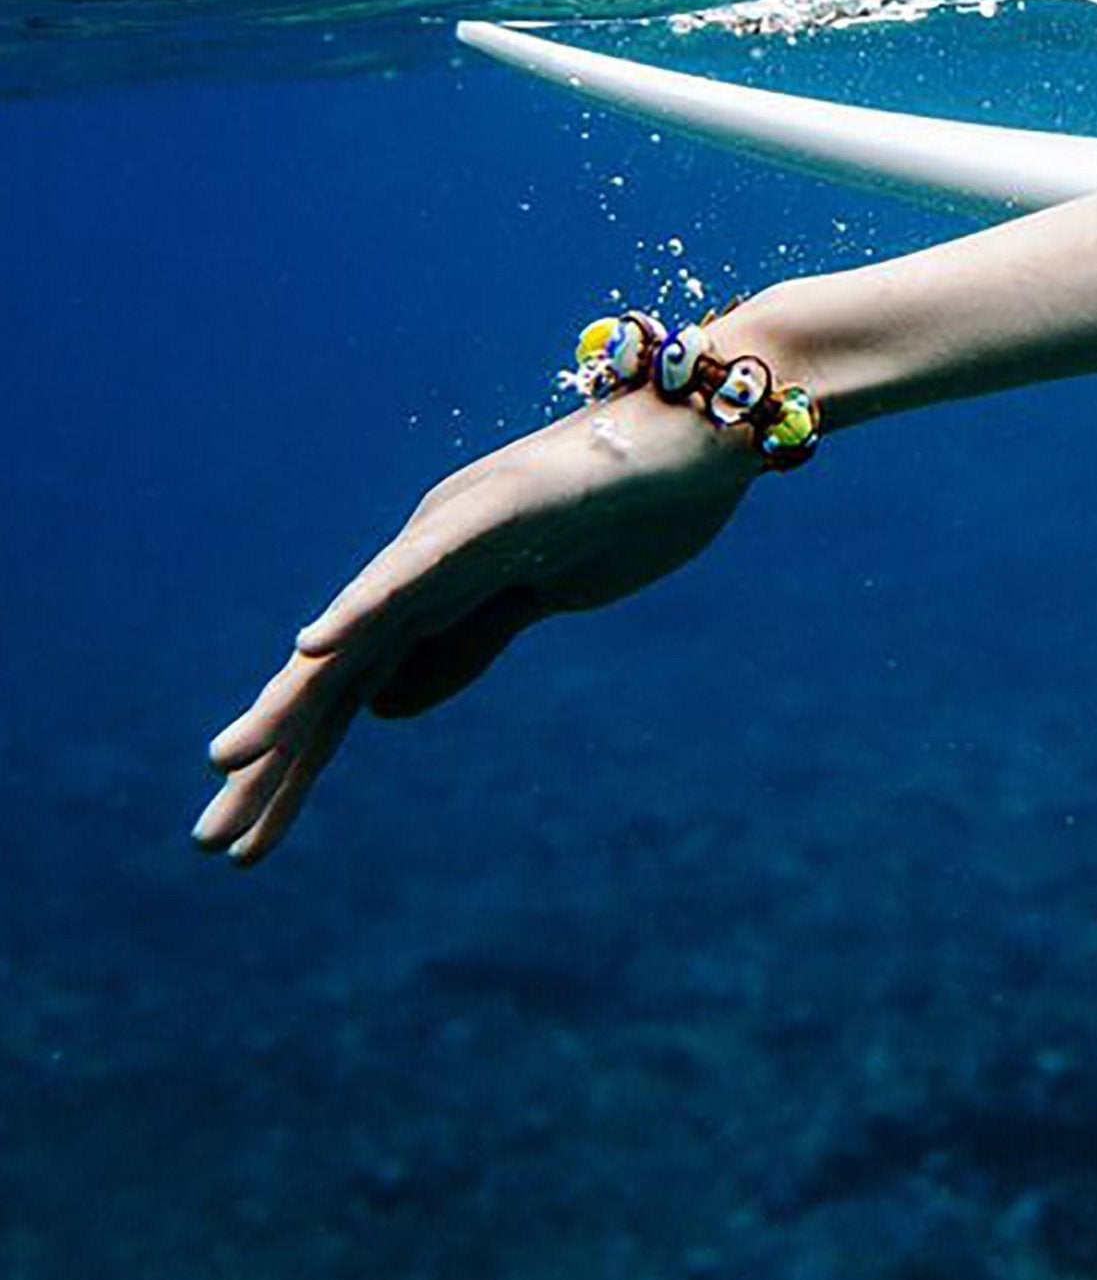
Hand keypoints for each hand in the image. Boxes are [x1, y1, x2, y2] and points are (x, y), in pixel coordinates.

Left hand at [196, 392, 759, 865]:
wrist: (702, 436)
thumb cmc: (633, 511)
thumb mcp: (537, 600)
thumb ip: (459, 648)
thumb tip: (375, 712)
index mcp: (435, 585)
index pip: (348, 690)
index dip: (296, 763)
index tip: (246, 839)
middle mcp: (425, 558)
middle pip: (335, 673)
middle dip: (273, 758)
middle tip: (210, 842)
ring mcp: (457, 531)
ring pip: (361, 630)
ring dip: (291, 701)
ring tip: (231, 761)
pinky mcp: (497, 509)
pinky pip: (421, 566)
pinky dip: (365, 606)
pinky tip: (314, 647)